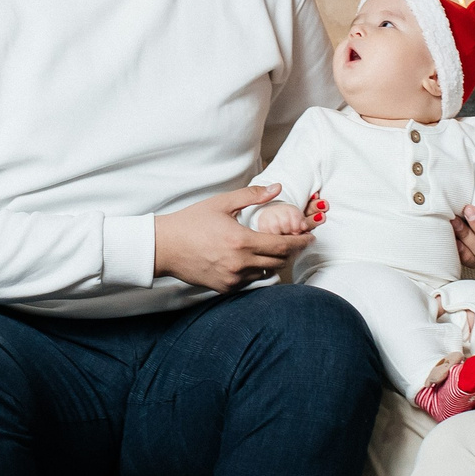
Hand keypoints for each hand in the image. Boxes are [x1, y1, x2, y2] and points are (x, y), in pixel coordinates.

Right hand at [156, 185, 311, 292]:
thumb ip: (252, 195)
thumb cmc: (191, 222)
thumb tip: (277, 187)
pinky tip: (251, 258)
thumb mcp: (222, 203)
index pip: (283, 245)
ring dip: (273, 261)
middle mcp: (240, 263)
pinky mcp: (224, 288)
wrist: (164, 247)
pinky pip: (249, 280)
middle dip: (290, 250)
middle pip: (278, 261)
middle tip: (295, 240)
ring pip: (265, 272)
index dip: (300, 241)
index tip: (310, 237)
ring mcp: (232, 278)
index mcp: (242, 241)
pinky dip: (255, 269)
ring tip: (273, 248)